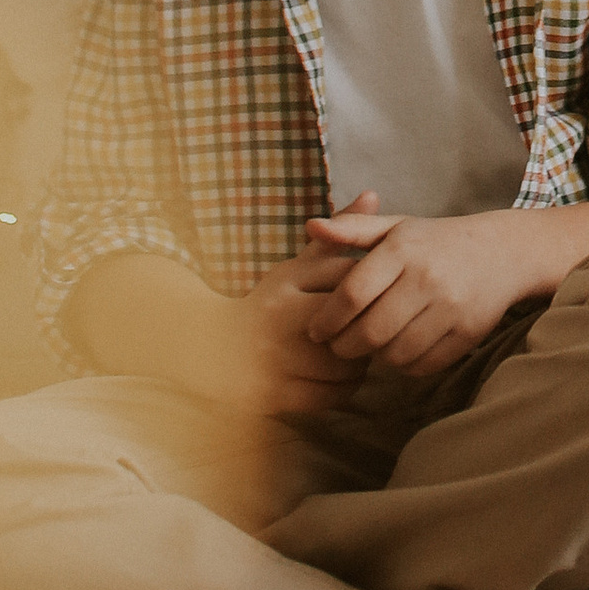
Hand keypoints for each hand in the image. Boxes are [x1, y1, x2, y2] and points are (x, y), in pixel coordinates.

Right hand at [192, 245, 368, 419]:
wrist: (214, 351)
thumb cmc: (269, 306)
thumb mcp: (298, 266)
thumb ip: (336, 234)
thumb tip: (374, 194)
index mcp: (286, 283)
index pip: (352, 283)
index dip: (372, 291)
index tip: (372, 297)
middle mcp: (280, 319)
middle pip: (353, 326)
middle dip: (367, 329)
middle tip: (368, 328)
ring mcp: (277, 359)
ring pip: (347, 365)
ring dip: (360, 363)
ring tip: (355, 354)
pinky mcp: (276, 395)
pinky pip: (332, 395)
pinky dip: (343, 389)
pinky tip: (339, 378)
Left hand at [304, 203, 551, 378]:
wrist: (501, 252)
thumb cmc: (435, 241)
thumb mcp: (396, 227)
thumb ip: (352, 228)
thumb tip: (309, 227)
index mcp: (403, 248)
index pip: (352, 294)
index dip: (327, 320)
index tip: (316, 331)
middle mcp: (427, 277)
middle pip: (370, 332)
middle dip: (345, 347)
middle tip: (339, 347)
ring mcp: (451, 307)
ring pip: (395, 353)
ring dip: (376, 358)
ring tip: (371, 347)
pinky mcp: (468, 332)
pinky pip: (423, 365)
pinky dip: (405, 366)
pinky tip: (401, 350)